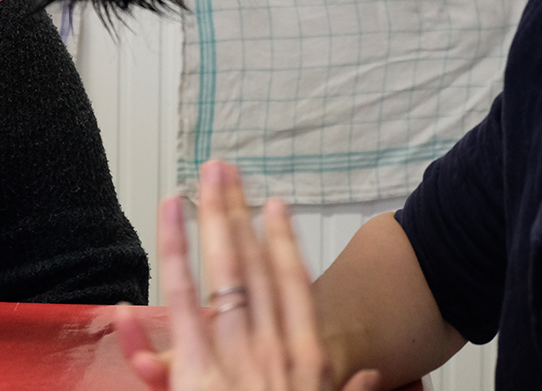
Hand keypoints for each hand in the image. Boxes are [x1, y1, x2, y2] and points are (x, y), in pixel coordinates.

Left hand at [116, 161, 381, 390]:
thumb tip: (373, 379)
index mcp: (307, 363)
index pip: (295, 287)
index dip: (283, 242)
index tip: (275, 205)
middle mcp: (274, 350)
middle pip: (254, 267)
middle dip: (237, 213)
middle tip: (224, 170)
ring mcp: (237, 358)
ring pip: (222, 272)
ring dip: (208, 220)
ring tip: (197, 182)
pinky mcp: (197, 371)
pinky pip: (182, 303)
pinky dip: (173, 258)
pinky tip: (169, 220)